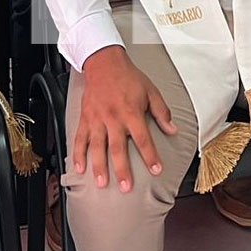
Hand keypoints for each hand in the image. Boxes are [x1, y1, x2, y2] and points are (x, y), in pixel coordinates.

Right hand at [75, 46, 176, 192]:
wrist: (104, 63)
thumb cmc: (128, 77)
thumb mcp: (151, 91)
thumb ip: (161, 112)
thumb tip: (172, 129)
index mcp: (131, 112)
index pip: (143, 138)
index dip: (150, 155)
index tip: (156, 170)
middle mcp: (114, 117)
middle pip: (118, 147)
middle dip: (122, 169)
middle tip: (126, 187)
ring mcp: (97, 119)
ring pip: (97, 146)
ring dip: (99, 166)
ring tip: (102, 183)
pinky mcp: (85, 119)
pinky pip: (80, 139)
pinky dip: (78, 154)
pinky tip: (79, 169)